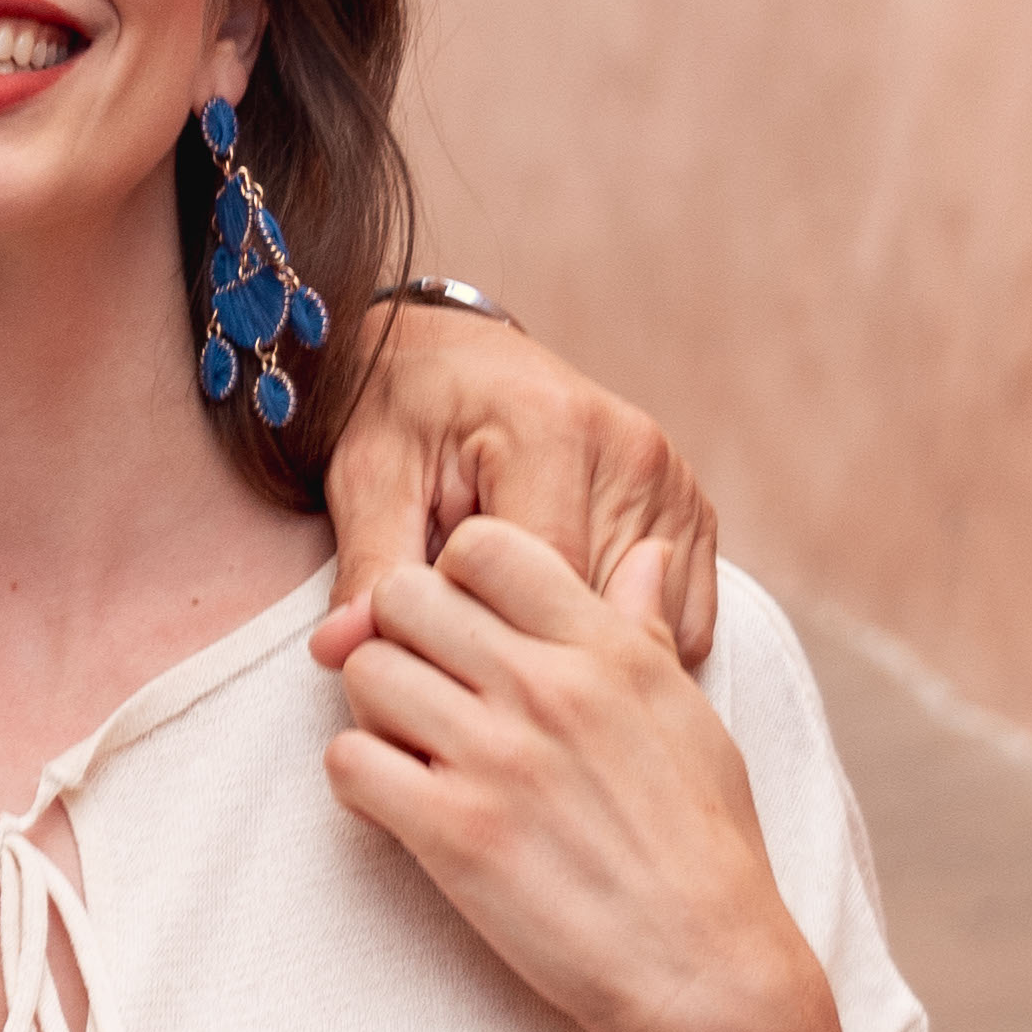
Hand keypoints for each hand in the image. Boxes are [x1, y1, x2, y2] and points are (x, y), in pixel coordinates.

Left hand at [320, 526, 824, 1031]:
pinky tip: (400, 808)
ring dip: (373, 712)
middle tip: (423, 692)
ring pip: (364, 674)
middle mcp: (548, 687)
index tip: (463, 628)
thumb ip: (644, 630)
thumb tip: (641, 553)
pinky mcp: (454, 833)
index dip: (453, 579)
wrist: (706, 971)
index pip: (485, 545)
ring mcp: (497, 758)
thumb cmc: (705, 849)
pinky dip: (359, 784)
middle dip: (397, 637)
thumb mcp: (690, 720)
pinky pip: (348, 764)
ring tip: (413, 754)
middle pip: (403, 598)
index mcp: (608, 648)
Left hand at [321, 306, 720, 670]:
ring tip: (518, 652)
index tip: (442, 665)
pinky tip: (566, 638)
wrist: (450, 359)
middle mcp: (631, 450)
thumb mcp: (369, 480)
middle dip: (535, 654)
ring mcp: (673, 480)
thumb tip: (339, 650)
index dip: (488, 642)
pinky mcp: (692, 509)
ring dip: (585, 654)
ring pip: (643, 621)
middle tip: (474, 671)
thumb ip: (367, 566)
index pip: (539, 583)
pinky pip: (678, 618)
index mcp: (551, 429)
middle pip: (598, 609)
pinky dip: (624, 640)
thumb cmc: (402, 415)